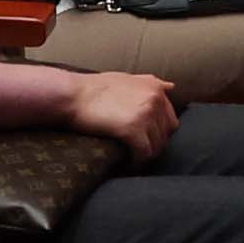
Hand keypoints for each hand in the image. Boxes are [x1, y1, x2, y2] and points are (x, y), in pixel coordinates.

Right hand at [63, 69, 180, 155]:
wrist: (72, 95)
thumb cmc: (94, 87)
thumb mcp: (127, 78)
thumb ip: (150, 83)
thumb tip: (171, 87)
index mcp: (155, 88)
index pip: (171, 118)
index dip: (159, 133)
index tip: (147, 140)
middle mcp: (155, 100)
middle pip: (166, 134)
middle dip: (155, 144)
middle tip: (140, 152)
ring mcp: (146, 114)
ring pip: (156, 145)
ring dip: (146, 155)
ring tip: (133, 159)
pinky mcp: (133, 129)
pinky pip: (144, 153)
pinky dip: (137, 162)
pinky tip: (128, 164)